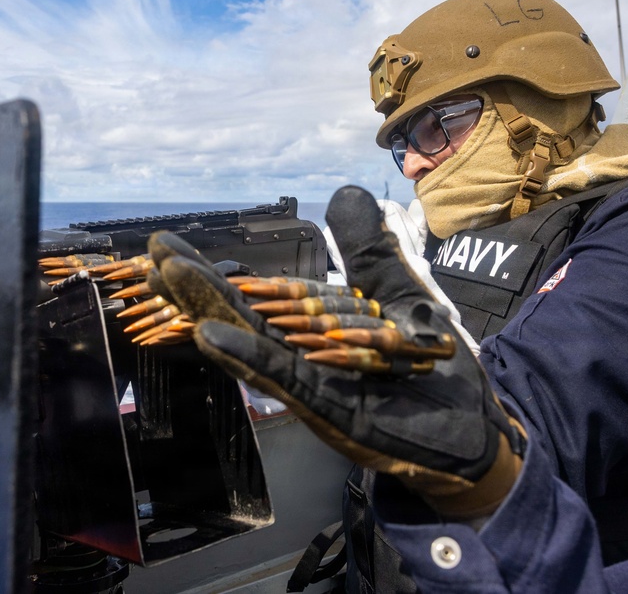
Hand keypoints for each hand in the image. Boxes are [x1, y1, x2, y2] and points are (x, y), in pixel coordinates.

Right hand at [150, 186, 525, 518]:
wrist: (475, 433)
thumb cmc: (432, 373)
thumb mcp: (399, 298)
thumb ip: (368, 253)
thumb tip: (344, 194)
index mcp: (312, 336)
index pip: (255, 299)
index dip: (215, 274)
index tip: (171, 246)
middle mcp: (303, 362)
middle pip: (240, 319)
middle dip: (196, 286)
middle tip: (152, 253)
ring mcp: (314, 387)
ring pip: (252, 344)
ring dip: (209, 310)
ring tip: (169, 276)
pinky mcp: (334, 410)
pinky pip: (286, 380)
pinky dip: (250, 358)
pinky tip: (214, 337)